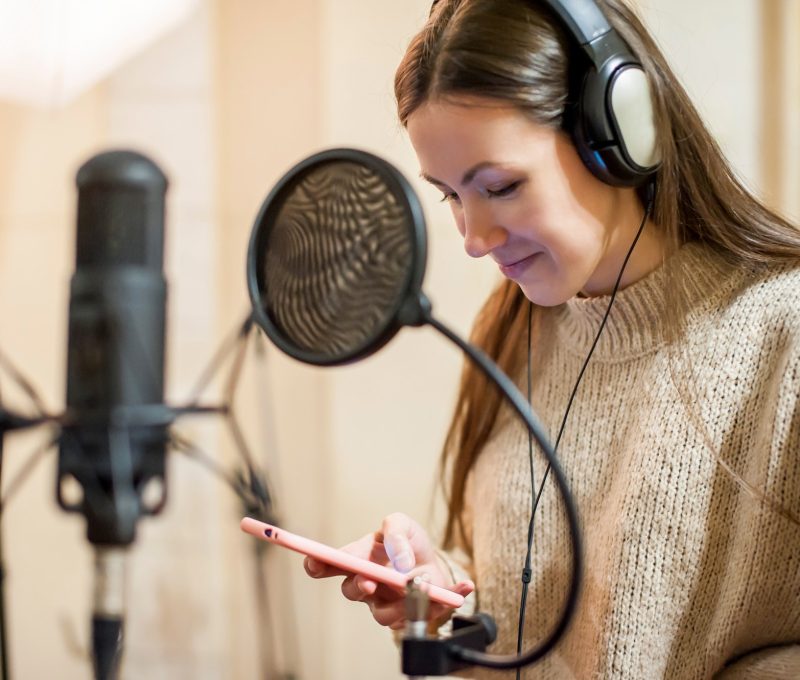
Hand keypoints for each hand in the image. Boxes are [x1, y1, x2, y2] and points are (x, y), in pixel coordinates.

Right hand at [303, 512, 473, 629]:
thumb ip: (396, 533)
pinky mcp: (411, 614)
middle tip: (369, 581)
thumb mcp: (402, 525)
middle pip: (352, 591)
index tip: (314, 562)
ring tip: (418, 586)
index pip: (329, 565)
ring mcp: (387, 603)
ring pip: (382, 614)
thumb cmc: (408, 542)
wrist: (431, 561)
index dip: (318, 564)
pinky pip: (426, 614)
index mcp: (359, 558)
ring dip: (399, 602)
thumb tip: (401, 561)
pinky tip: (465, 586)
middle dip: (359, 586)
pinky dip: (447, 598)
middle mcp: (368, 584)